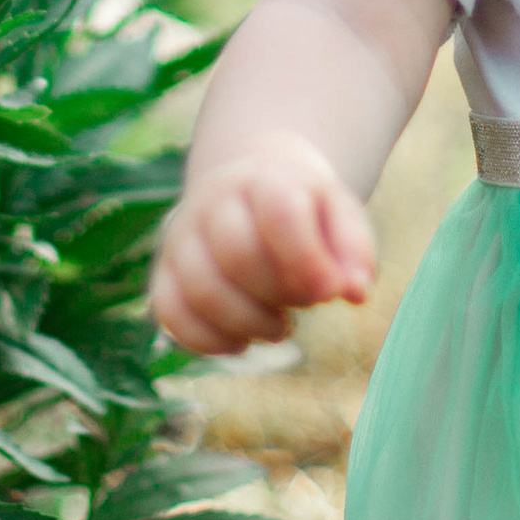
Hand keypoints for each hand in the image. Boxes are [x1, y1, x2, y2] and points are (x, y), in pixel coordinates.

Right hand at [147, 130, 377, 356]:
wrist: (252, 188)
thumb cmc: (305, 211)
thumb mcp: (340, 215)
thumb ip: (354, 248)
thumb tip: (356, 292)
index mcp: (264, 177)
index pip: (279, 211)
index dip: (308, 260)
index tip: (331, 292)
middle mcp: (213, 201)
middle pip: (238, 254)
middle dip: (280, 293)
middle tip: (304, 302)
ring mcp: (182, 237)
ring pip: (201, 289)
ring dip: (249, 323)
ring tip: (279, 327)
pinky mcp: (163, 273)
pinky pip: (170, 313)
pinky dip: (208, 340)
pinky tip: (242, 341)